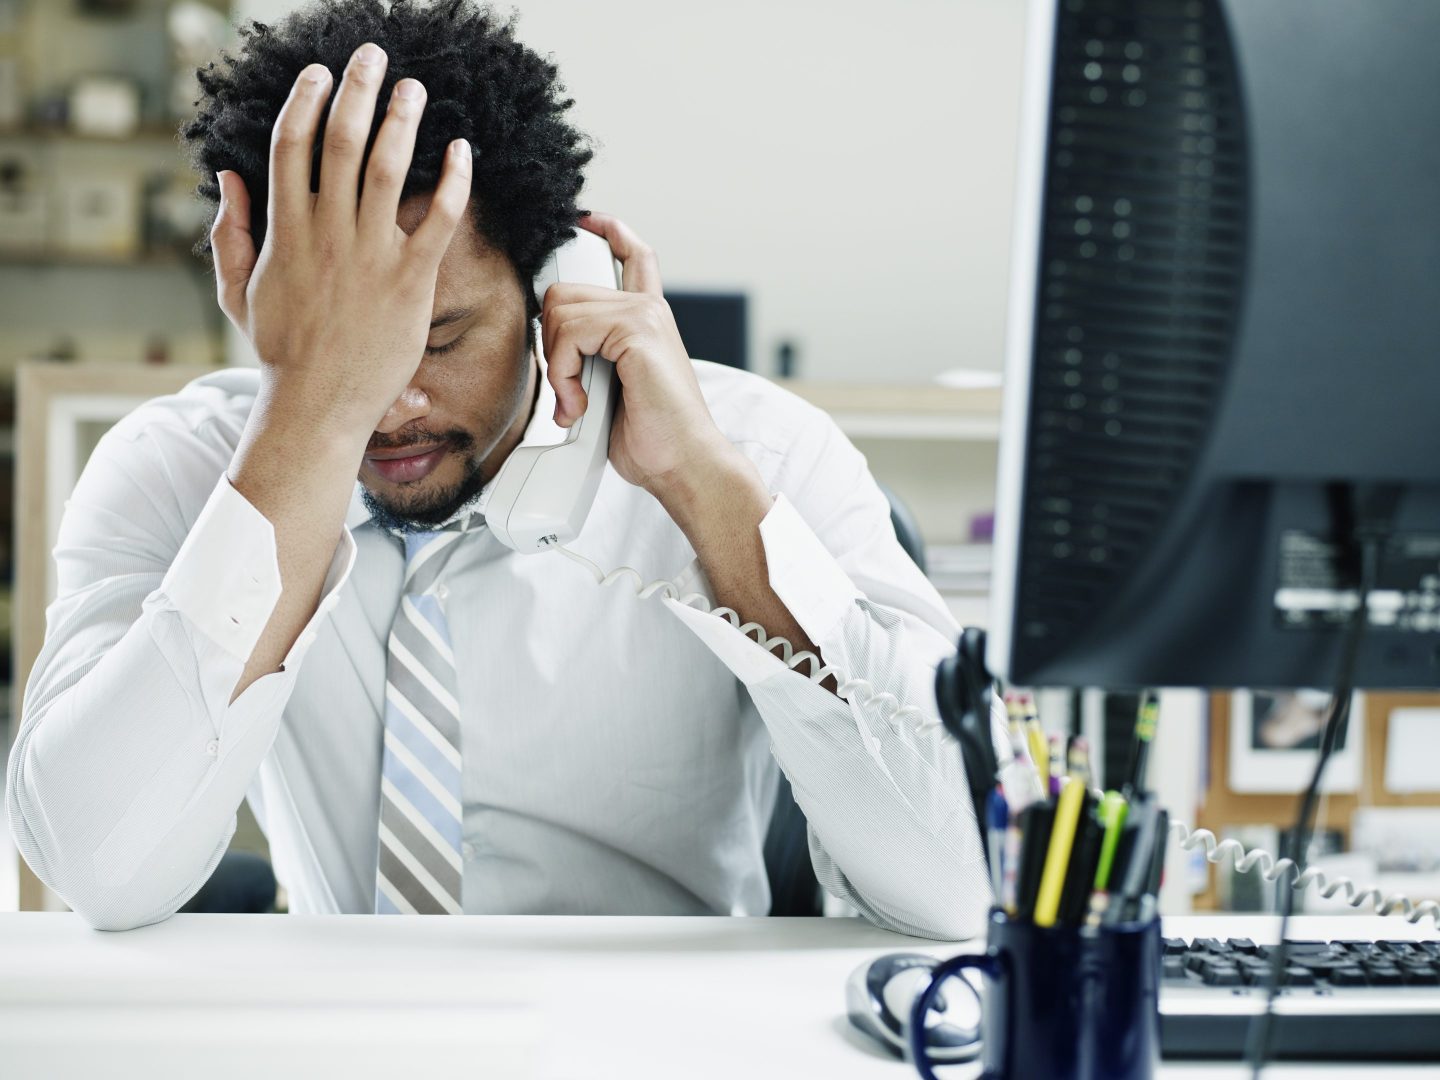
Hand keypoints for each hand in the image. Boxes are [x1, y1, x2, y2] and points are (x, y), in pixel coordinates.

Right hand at [208, 43, 471, 440]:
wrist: (317, 406)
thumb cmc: (280, 352)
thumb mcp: (237, 291)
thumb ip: (231, 232)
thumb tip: (228, 177)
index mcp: (284, 231)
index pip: (291, 145)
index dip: (305, 101)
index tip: (318, 73)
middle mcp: (326, 234)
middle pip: (340, 141)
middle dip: (357, 90)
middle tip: (373, 56)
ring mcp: (369, 256)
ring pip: (387, 168)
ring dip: (403, 120)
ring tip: (415, 89)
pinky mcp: (409, 282)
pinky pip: (436, 219)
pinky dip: (452, 181)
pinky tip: (461, 150)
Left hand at [540, 212, 736, 495]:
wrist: (683, 463)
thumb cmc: (653, 438)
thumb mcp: (612, 389)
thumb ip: (591, 358)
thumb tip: (553, 349)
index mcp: (648, 320)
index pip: (633, 256)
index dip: (609, 231)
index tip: (585, 220)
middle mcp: (649, 309)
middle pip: (566, 291)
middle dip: (551, 342)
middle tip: (568, 388)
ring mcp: (645, 315)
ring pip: (560, 311)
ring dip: (557, 366)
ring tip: (577, 402)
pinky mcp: (638, 329)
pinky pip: (570, 333)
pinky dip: (563, 374)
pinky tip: (580, 404)